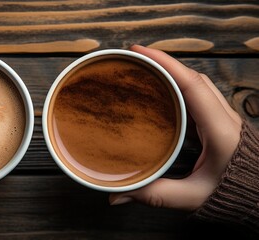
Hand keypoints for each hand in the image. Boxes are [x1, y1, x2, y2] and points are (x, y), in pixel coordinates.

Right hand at [109, 45, 242, 209]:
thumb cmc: (231, 195)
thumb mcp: (192, 196)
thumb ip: (155, 194)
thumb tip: (116, 195)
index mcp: (220, 130)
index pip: (193, 85)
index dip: (166, 64)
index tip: (140, 51)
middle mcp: (223, 117)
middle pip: (193, 77)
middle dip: (164, 62)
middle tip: (135, 57)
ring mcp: (222, 117)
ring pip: (197, 83)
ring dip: (172, 72)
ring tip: (146, 69)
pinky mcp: (218, 122)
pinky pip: (197, 95)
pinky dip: (178, 85)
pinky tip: (161, 91)